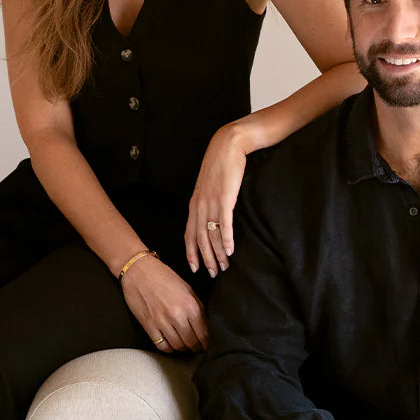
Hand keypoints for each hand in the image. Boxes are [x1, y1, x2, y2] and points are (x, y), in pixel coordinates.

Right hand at [121, 253, 207, 351]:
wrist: (139, 271)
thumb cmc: (162, 276)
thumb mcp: (187, 288)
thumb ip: (197, 306)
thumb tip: (204, 324)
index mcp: (190, 305)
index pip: (203, 332)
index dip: (207, 342)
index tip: (207, 344)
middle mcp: (177, 315)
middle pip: (191, 342)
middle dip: (196, 347)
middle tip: (198, 346)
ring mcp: (162, 322)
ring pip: (178, 346)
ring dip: (183, 348)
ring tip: (185, 344)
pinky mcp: (149, 326)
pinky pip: (162, 346)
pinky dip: (168, 347)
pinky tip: (171, 343)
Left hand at [185, 123, 250, 275]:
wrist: (228, 145)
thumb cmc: (221, 164)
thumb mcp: (210, 186)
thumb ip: (209, 202)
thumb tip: (213, 217)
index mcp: (195, 204)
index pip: (189, 234)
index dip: (191, 252)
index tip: (195, 268)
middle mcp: (200, 205)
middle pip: (200, 239)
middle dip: (206, 259)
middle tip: (214, 274)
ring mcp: (211, 202)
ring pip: (212, 234)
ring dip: (218, 253)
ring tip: (225, 266)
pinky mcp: (225, 198)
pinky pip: (224, 224)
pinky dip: (227, 239)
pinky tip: (230, 251)